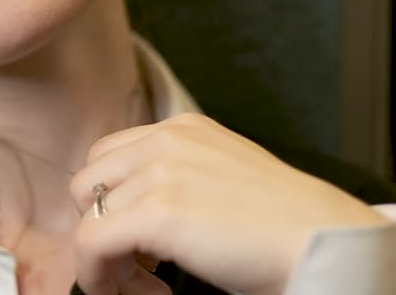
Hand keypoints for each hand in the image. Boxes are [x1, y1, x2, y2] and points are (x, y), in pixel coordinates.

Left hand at [70, 113, 388, 294]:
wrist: (321, 239)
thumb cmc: (280, 219)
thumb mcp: (218, 174)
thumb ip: (174, 177)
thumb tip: (133, 213)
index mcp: (180, 129)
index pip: (107, 158)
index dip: (109, 204)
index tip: (131, 242)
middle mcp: (164, 140)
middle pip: (88, 184)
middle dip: (101, 228)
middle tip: (136, 266)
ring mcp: (159, 172)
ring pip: (88, 220)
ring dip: (109, 262)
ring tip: (147, 286)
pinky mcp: (158, 212)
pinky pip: (91, 245)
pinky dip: (102, 277)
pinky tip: (150, 292)